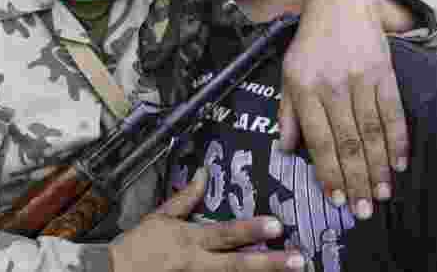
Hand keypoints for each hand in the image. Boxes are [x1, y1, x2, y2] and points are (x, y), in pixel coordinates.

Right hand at [109, 168, 304, 271]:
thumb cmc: (137, 247)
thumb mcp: (160, 218)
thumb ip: (186, 199)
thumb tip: (203, 175)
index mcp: (190, 241)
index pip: (225, 234)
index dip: (251, 229)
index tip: (277, 225)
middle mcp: (197, 265)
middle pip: (239, 265)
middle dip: (271, 263)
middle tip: (299, 260)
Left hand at [278, 0, 409, 220]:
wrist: (341, 4)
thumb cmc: (310, 45)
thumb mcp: (289, 74)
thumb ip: (288, 113)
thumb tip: (286, 150)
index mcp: (304, 88)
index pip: (318, 140)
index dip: (329, 173)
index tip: (338, 200)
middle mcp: (332, 85)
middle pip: (347, 142)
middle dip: (356, 180)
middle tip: (365, 211)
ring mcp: (360, 79)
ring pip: (371, 132)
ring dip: (379, 168)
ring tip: (383, 195)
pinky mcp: (383, 73)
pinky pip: (392, 113)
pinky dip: (398, 141)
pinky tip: (400, 164)